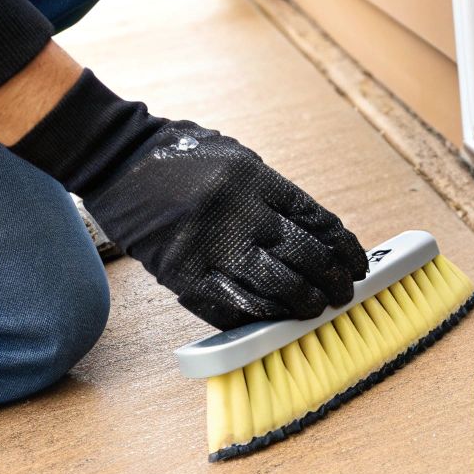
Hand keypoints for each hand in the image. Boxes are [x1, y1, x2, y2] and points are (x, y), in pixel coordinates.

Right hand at [8, 71, 367, 329]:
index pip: (321, 223)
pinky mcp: (181, 272)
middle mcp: (242, 215)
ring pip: (276, 287)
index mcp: (260, 182)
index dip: (346, 250)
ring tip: (314, 309)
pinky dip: (255, 317)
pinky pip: (229, 307)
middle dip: (332, 282)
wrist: (117, 157)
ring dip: (302, 304)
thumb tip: (312, 233)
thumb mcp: (238, 160)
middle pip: (306, 259)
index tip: (356, 265)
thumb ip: (272, 194)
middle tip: (342, 294)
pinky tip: (270, 319)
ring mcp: (211, 246)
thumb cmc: (180, 155)